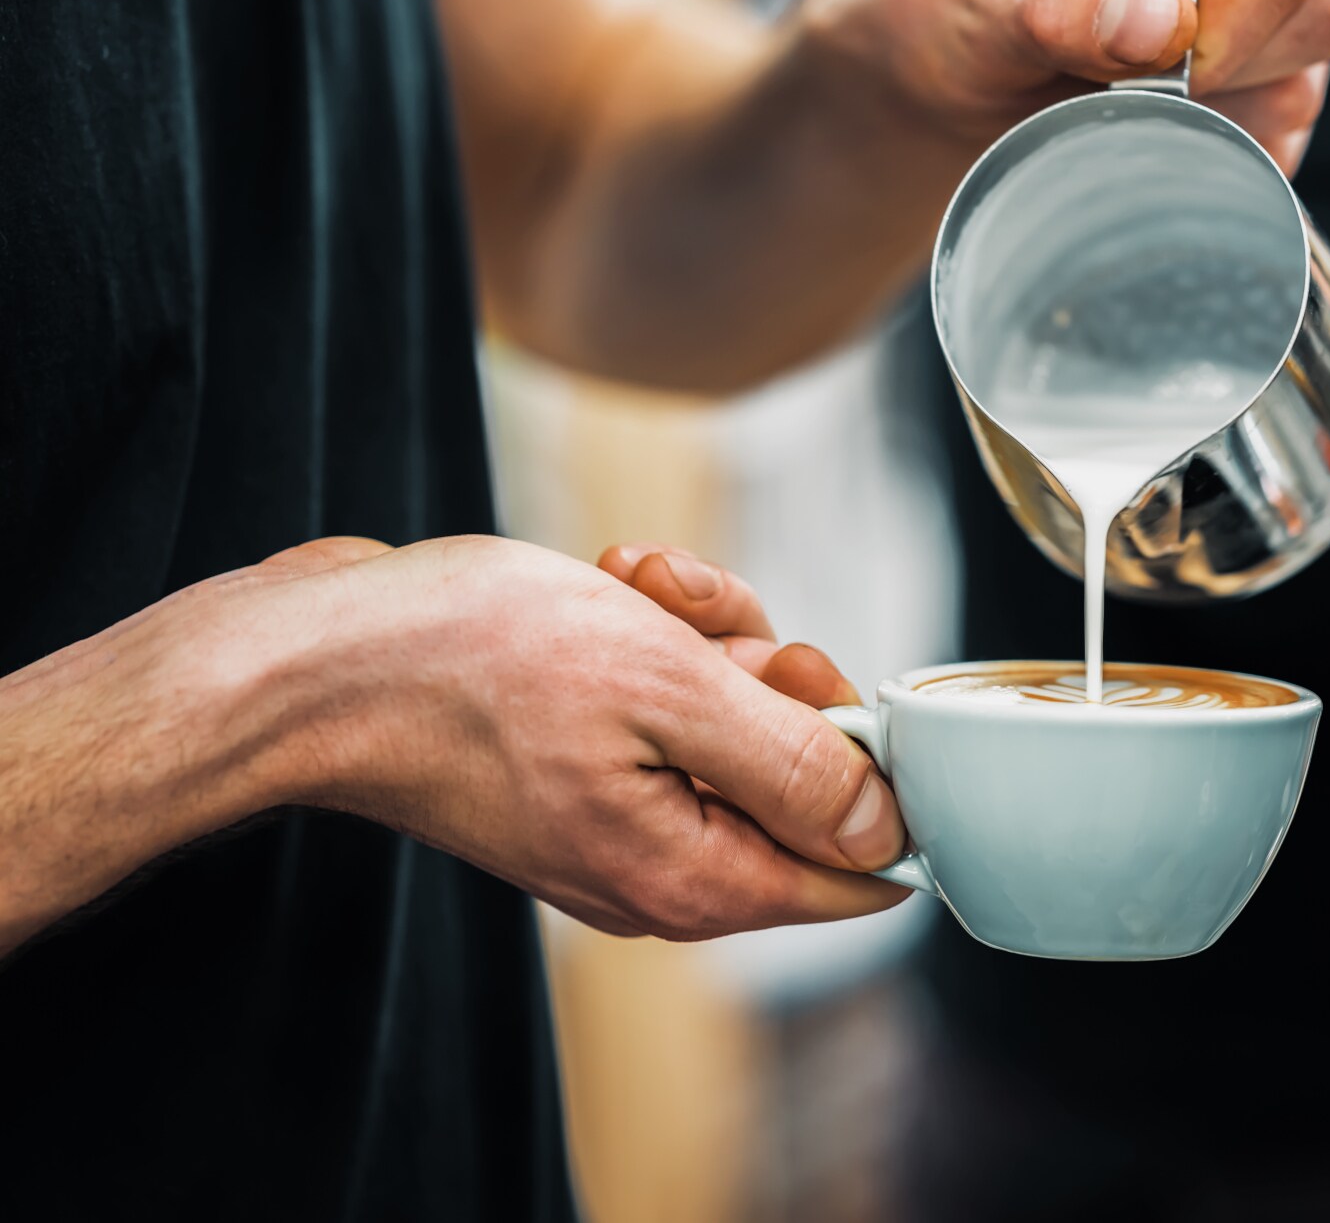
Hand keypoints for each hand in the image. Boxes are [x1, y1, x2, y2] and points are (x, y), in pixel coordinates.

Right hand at [83, 536, 907, 943]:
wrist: (310, 657)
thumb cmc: (466, 662)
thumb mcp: (664, 689)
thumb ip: (793, 762)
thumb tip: (886, 826)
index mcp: (695, 875)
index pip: (859, 868)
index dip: (870, 765)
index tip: (807, 687)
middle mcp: (665, 868)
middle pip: (803, 778)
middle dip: (768, 674)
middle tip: (698, 625)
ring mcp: (623, 820)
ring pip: (737, 720)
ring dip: (703, 634)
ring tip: (631, 587)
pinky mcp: (586, 770)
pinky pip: (672, 703)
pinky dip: (654, 636)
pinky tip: (609, 587)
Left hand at [802, 0, 1329, 170]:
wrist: (953, 69)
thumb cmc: (954, 11)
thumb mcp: (976, 6)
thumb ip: (1057, 8)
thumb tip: (1160, 23)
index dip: (1226, 34)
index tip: (1146, 78)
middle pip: (1329, 0)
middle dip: (1233, 71)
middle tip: (1132, 86)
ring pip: (1317, 67)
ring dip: (1220, 114)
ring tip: (1125, 98)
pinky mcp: (1274, 52)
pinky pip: (1294, 120)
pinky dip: (1223, 146)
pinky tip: (1152, 125)